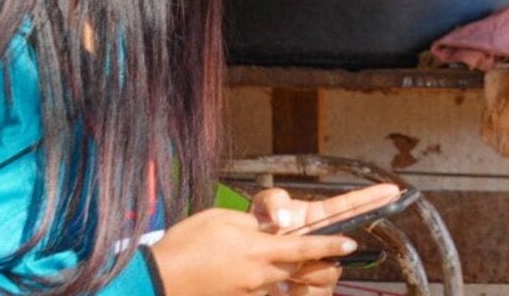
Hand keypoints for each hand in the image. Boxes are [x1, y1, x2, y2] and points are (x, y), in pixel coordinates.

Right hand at [148, 208, 357, 295]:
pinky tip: (261, 276)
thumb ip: (254, 224)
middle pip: (302, 270)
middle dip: (321, 265)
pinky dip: (274, 286)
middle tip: (333, 258)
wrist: (156, 279)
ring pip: (285, 284)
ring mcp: (250, 292)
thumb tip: (271, 229)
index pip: (306, 247)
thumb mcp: (223, 220)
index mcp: (260, 250)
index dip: (331, 246)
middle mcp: (261, 275)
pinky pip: (266, 293)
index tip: (352, 244)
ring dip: (297, 278)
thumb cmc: (188, 243)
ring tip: (295, 268)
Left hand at [250, 183, 401, 294]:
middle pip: (345, 247)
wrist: (244, 262)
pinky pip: (315, 293)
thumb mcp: (262, 207)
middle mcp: (328, 244)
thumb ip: (273, 202)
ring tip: (284, 269)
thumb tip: (284, 220)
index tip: (393, 189)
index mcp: (321, 219)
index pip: (350, 207)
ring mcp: (323, 267)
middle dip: (338, 249)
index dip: (372, 198)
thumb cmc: (258, 231)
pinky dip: (294, 290)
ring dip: (304, 271)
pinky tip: (280, 285)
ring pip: (329, 272)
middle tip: (331, 248)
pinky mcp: (314, 290)